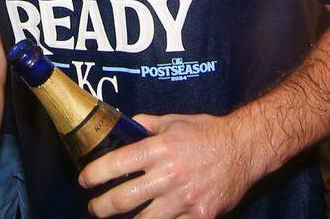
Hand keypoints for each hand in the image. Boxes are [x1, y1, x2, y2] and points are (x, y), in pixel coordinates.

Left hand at [79, 113, 257, 218]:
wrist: (244, 149)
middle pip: (123, 199)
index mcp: (160, 149)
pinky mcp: (199, 216)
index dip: (94, 174)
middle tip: (94, 207)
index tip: (84, 180)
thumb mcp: (175, 121)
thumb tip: (124, 126)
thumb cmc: (207, 133)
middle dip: (101, 207)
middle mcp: (169, 175)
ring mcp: (184, 199)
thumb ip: (147, 125)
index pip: (117, 163)